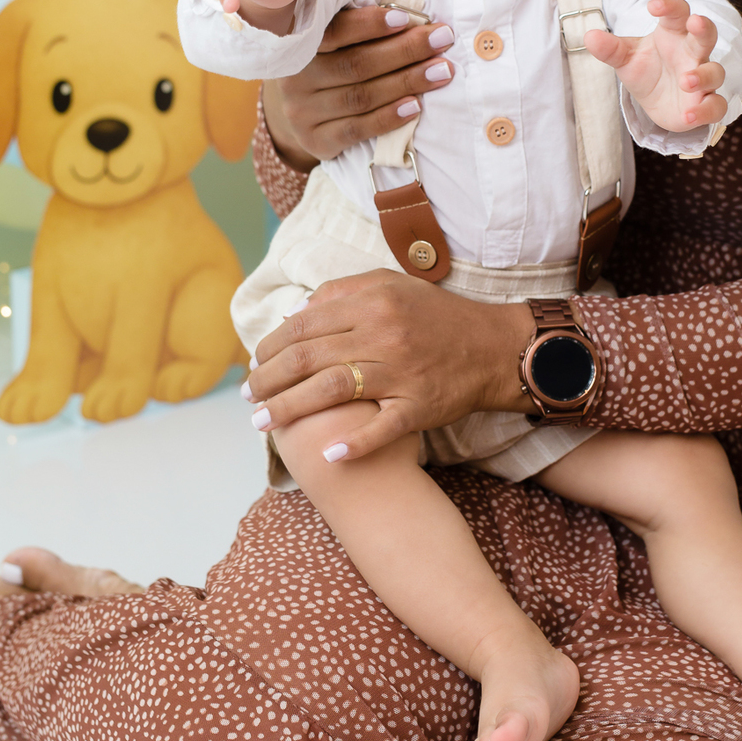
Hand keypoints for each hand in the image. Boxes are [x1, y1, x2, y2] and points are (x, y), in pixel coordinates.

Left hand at [243, 271, 532, 458]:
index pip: (304, 326)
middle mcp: (384, 334)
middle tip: (248, 396)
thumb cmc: (437, 316)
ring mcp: (401, 372)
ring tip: (261, 423)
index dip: (270, 347)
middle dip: (268, 380)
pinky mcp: (419, 406)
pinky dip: (353, 444)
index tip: (253, 364)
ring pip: (331, 391)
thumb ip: (343, 291)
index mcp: (373, 302)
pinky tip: (327, 455)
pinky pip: (380, 428)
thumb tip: (294, 313)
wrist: (493, 347)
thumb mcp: (393, 285)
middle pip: (308, 359)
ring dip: (289, 409)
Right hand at [261, 7, 458, 170]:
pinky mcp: (315, 141)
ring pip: (361, 97)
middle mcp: (296, 79)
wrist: (306, 116)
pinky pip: (355, 130)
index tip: (407, 18)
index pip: (335, 31)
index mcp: (300, 45)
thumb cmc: (332, 66)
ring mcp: (302, 113)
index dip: (370, 24)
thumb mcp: (336, 44)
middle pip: (356, 64)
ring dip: (406, 82)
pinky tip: (415, 106)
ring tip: (441, 71)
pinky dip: (388, 118)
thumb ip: (362, 31)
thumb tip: (415, 18)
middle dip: (405, 51)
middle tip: (442, 40)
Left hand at [585, 0, 726, 132]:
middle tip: (696, 22)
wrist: (657, 102)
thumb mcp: (626, 59)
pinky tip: (689, 115)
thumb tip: (589, 36)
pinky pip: (716, 106)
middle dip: (704, 28)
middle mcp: (692, 53)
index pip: (677, 12)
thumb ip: (611, 49)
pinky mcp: (705, 103)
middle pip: (706, 35)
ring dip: (703, 75)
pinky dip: (706, 111)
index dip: (669, 5)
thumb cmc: (647, 70)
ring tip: (685, 80)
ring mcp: (702, 78)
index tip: (654, 5)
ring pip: (715, 71)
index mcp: (673, 34)